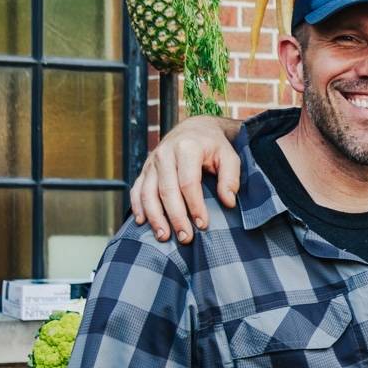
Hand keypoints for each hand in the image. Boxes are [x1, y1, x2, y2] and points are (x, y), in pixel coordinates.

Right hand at [130, 116, 242, 243]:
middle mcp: (165, 154)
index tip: (203, 225)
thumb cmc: (214, 146)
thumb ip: (230, 178)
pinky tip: (142, 222)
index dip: (195, 206)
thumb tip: (228, 201)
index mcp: (187, 148)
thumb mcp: (230, 156)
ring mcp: (152, 162)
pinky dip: (137, 206)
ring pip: (148, 192)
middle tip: (185, 238)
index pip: (188, 183)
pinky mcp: (144, 169)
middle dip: (175, 217)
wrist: (194, 129)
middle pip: (167, 191)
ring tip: (164, 236)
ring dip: (155, 217)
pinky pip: (137, 189)